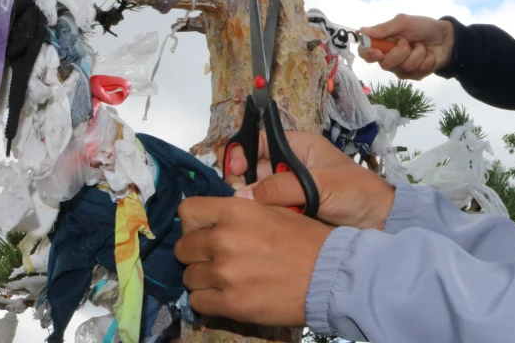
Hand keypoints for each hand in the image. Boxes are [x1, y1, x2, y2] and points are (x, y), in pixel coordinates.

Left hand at [175, 196, 331, 326]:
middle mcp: (223, 239)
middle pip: (183, 248)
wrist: (331, 276)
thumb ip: (241, 212)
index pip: (188, 212)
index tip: (204, 232)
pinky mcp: (230, 303)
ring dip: (203, 279)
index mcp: (236, 211)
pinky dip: (209, 300)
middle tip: (216, 259)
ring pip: (188, 277)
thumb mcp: (274, 211)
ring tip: (226, 279)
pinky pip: (198, 302)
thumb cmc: (308, 240)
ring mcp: (224, 274)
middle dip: (196, 254)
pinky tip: (227, 295)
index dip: (193, 223)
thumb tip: (217, 219)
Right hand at [225, 129, 396, 230]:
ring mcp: (289, 191)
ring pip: (255, 193)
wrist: (381, 223)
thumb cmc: (358, 193)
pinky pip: (266, 212)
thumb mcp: (321, 185)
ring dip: (251, 203)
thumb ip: (282, 187)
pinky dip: (261, 218)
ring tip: (254, 215)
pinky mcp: (290, 213)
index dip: (242, 152)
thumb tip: (242, 197)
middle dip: (242, 183)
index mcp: (297, 146)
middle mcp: (289, 166)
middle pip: (251, 169)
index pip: (258, 141)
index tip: (235, 170)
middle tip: (242, 199)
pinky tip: (261, 226)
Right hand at [358, 14, 454, 80]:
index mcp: (383, 43)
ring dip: (417, 54)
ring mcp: (401, 68)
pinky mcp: (415, 75)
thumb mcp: (404, 22)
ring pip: (403, 69)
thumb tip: (362, 31)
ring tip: (422, 46)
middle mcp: (389, 57)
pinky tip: (429, 55)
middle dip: (401, 53)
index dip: (368, 54)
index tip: (378, 52)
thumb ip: (384, 28)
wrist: (446, 37)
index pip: (365, 53)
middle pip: (385, 64)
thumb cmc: (423, 27)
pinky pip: (417, 73)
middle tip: (409, 42)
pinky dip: (426, 61)